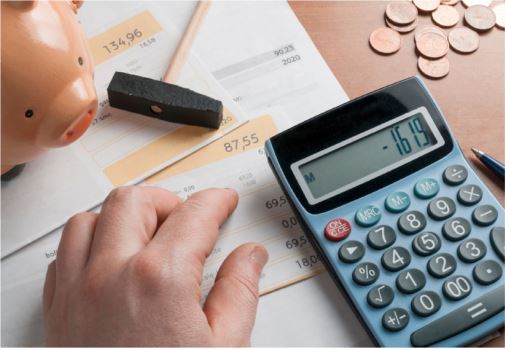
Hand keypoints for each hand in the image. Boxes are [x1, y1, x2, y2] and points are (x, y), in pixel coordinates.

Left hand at [43, 186, 267, 345]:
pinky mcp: (58, 312)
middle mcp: (110, 275)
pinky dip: (89, 243)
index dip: (216, 201)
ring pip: (90, 219)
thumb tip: (249, 257)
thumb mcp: (225, 348)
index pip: (194, 214)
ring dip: (122, 217)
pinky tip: (111, 260)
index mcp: (159, 279)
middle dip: (168, 200)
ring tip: (148, 234)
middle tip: (188, 217)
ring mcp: (77, 292)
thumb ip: (240, 291)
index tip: (223, 201)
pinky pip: (65, 254)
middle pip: (134, 201)